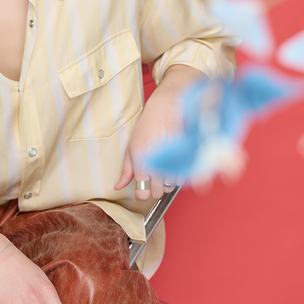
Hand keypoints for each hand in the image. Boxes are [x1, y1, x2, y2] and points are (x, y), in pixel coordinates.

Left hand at [114, 64, 201, 199]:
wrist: (166, 108)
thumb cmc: (147, 126)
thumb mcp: (131, 147)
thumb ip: (126, 171)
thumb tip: (118, 187)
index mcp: (141, 163)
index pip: (142, 195)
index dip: (143, 194)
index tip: (143, 188)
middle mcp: (157, 165)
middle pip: (157, 193)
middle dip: (155, 187)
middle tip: (153, 174)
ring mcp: (173, 162)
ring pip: (170, 187)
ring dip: (167, 180)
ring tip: (163, 165)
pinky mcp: (186, 159)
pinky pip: (182, 177)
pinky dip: (177, 174)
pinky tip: (172, 162)